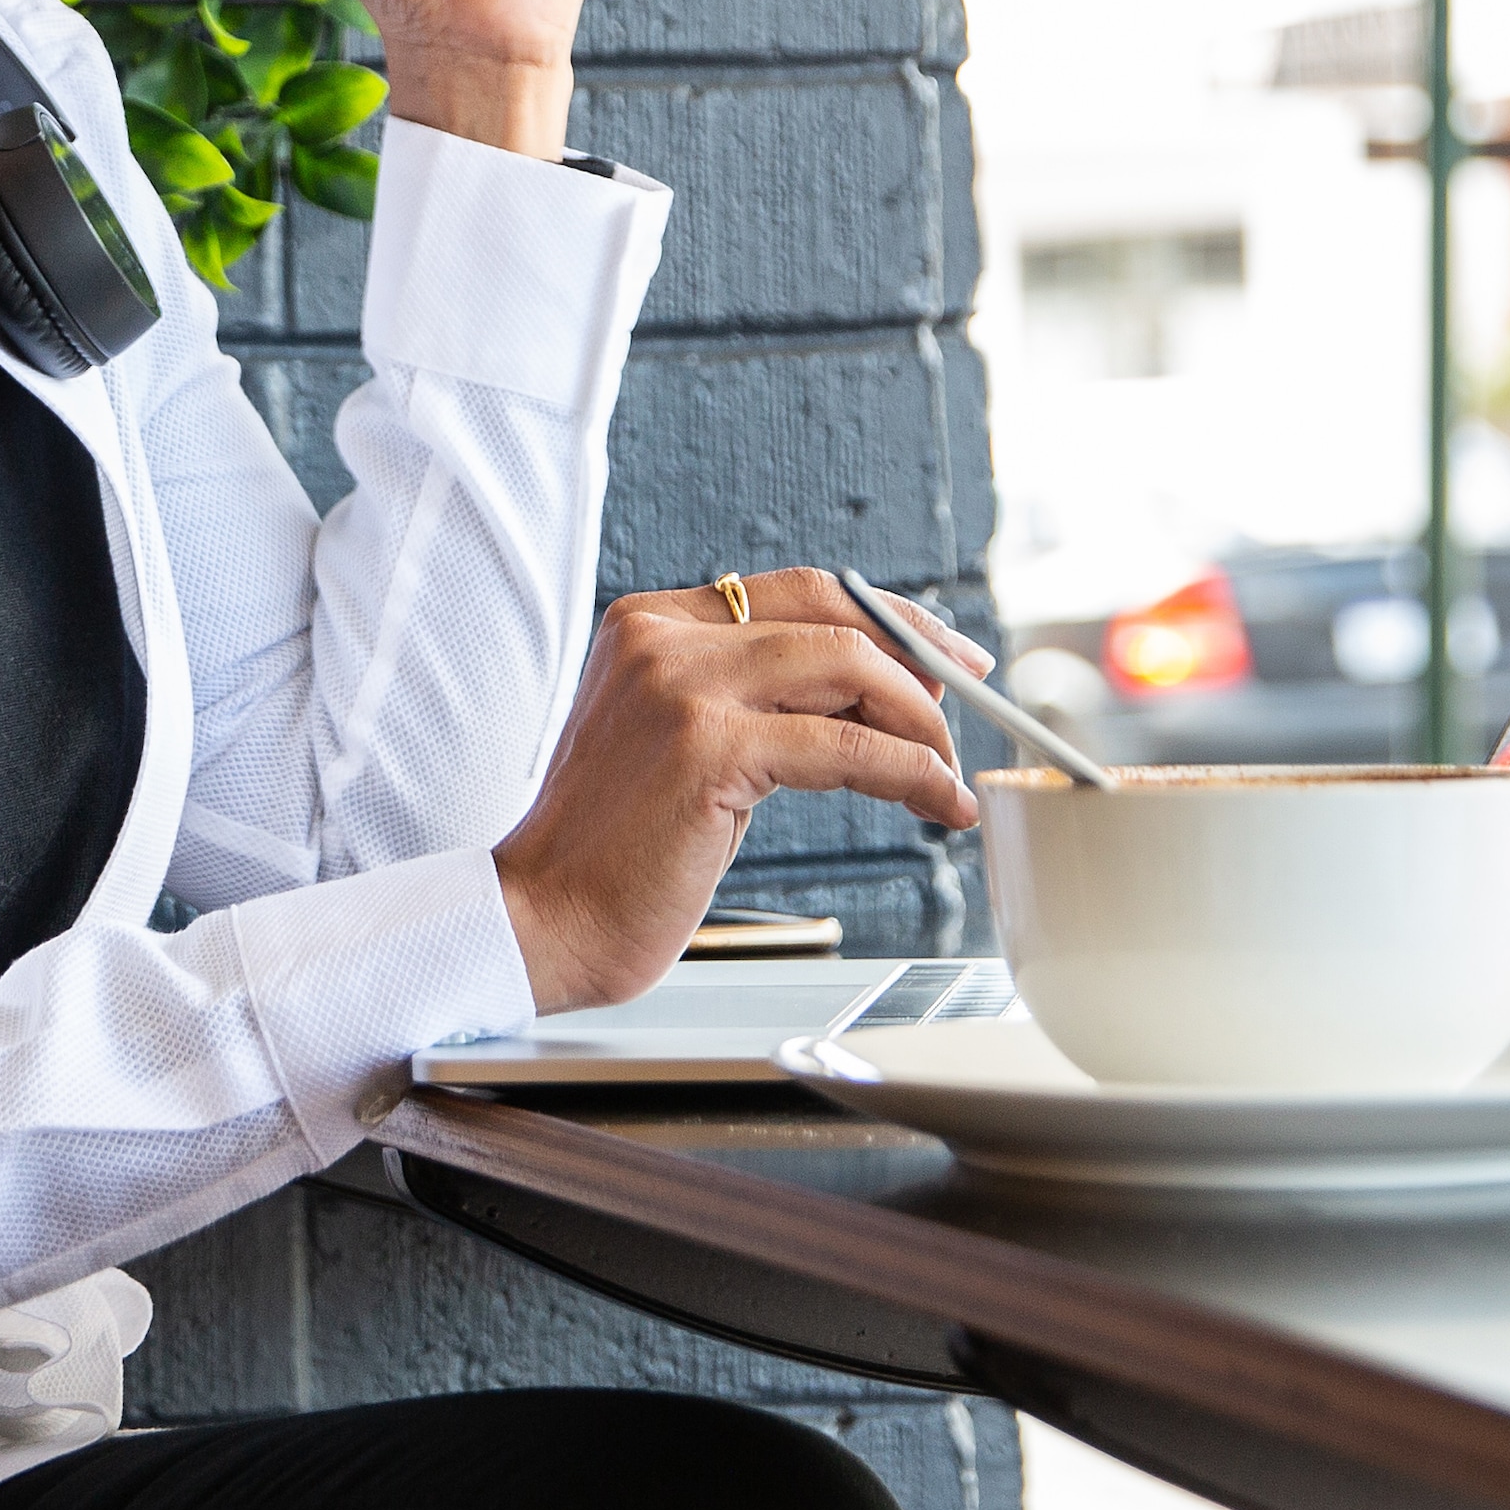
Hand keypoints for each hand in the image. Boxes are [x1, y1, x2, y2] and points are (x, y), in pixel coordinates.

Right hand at [489, 570, 988, 1014]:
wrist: (541, 919)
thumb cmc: (613, 853)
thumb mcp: (678, 746)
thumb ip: (745, 702)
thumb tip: (859, 694)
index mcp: (646, 624)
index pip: (793, 590)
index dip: (882, 615)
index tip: (937, 651)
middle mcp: (659, 638)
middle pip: (829, 615)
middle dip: (918, 652)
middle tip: (968, 696)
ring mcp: (680, 685)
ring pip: (847, 666)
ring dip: (921, 721)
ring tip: (947, 773)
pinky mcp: (707, 746)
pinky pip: (847, 745)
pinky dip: (911, 772)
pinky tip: (936, 802)